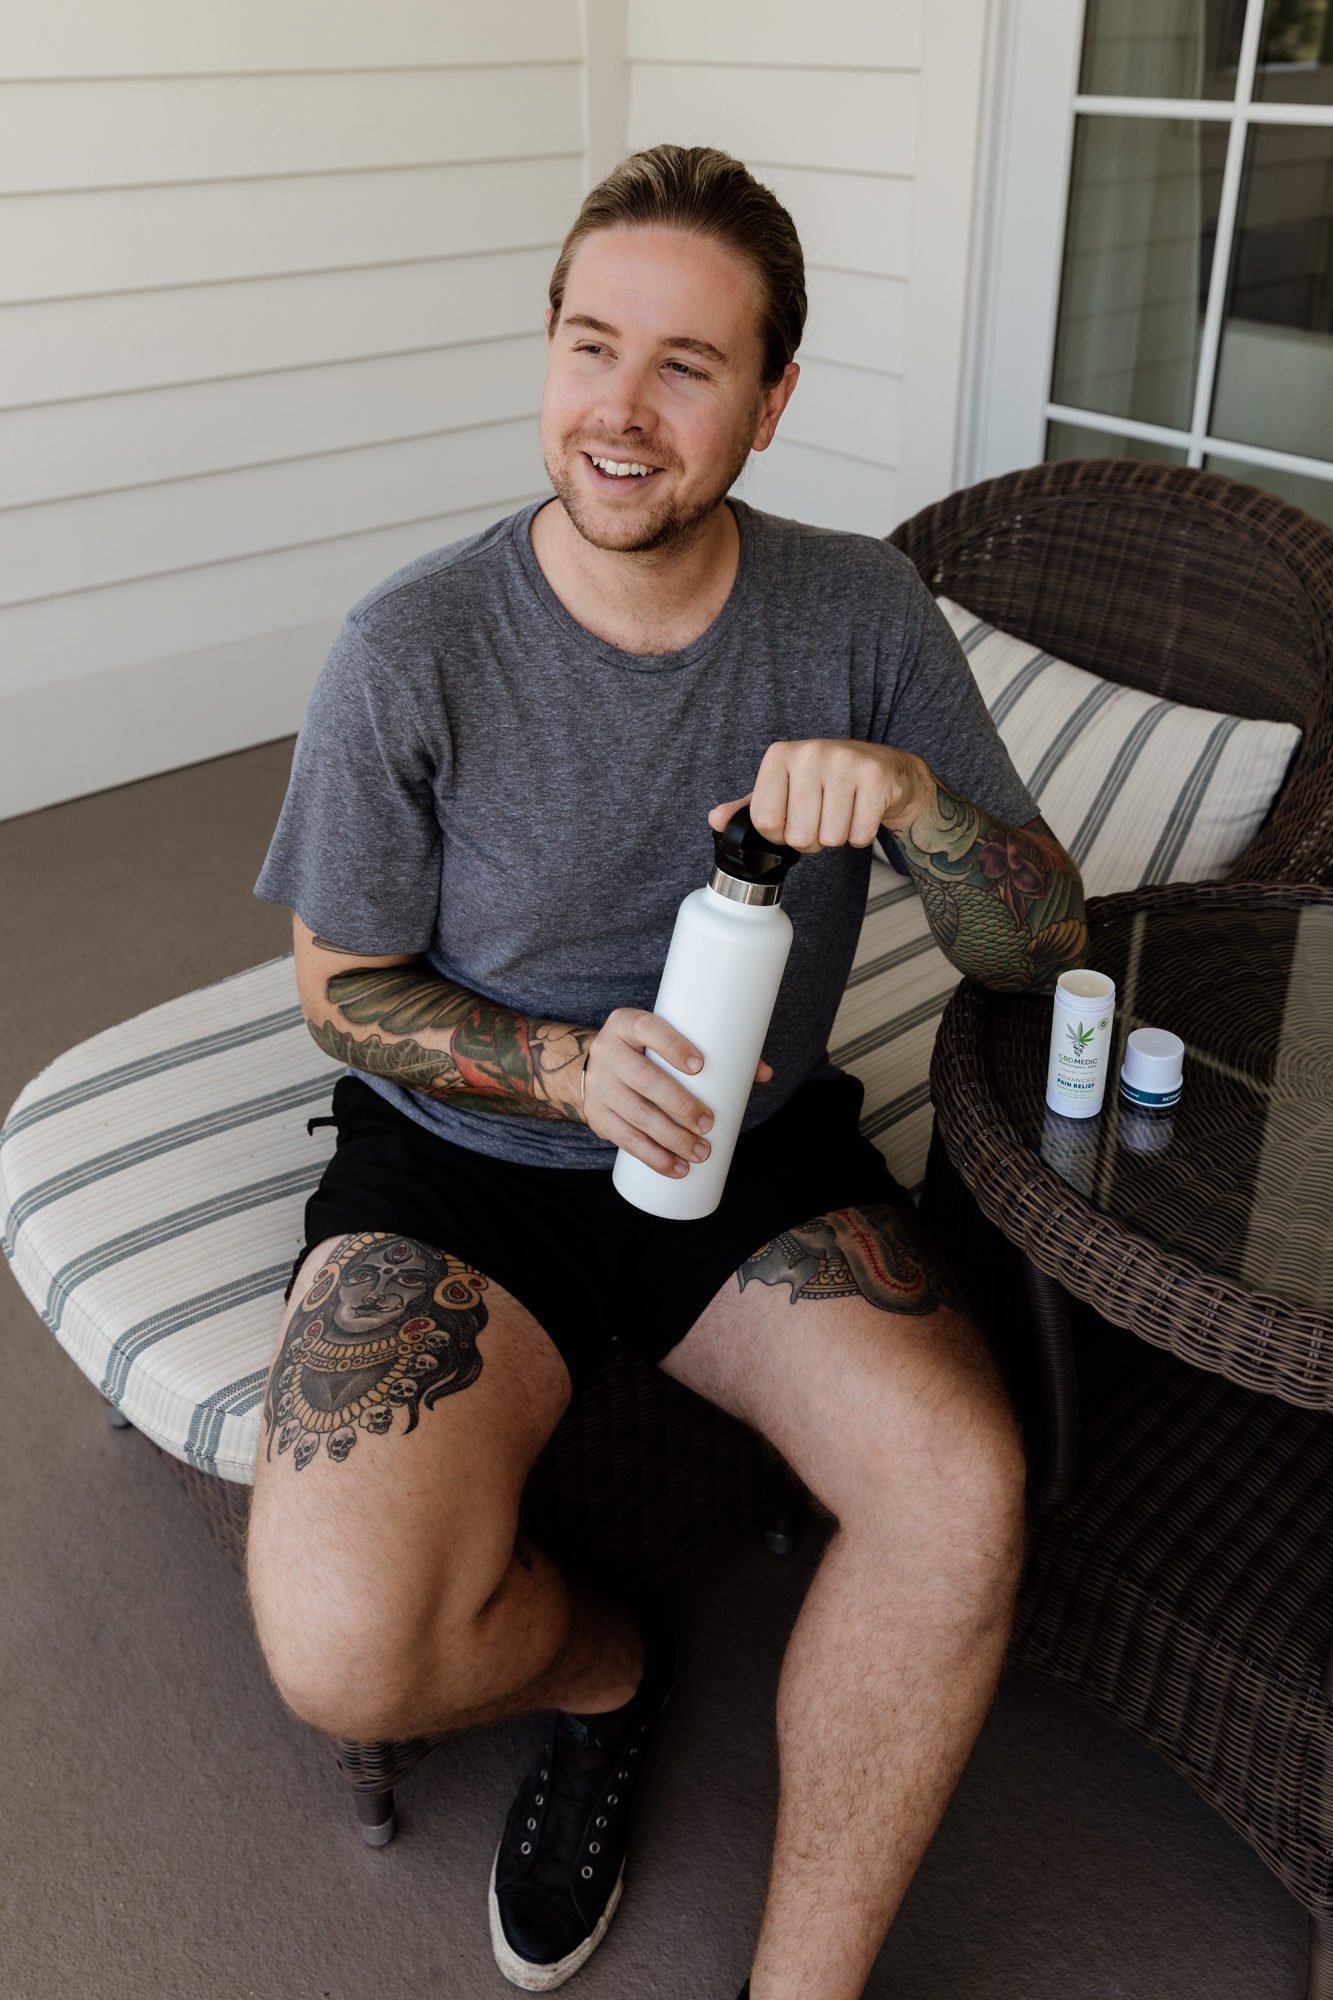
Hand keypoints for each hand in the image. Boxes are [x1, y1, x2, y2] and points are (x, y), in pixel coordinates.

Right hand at [582, 1009, 772, 1177]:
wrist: (595, 1068)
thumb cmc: (646, 1052)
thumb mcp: (666, 1041)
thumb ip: (715, 1052)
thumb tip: (764, 1073)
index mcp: (626, 1024)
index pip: (647, 1029)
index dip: (672, 1046)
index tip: (700, 1066)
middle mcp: (607, 1051)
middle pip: (643, 1078)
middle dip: (679, 1105)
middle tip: (708, 1124)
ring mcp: (598, 1085)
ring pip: (635, 1114)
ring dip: (671, 1138)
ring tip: (699, 1152)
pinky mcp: (596, 1116)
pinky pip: (624, 1139)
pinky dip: (652, 1156)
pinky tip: (674, 1167)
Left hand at [709, 739, 930, 852]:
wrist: (885, 769)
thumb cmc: (828, 782)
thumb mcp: (784, 788)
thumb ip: (749, 807)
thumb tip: (716, 820)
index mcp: (780, 755)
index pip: (764, 821)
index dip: (779, 833)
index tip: (793, 818)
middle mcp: (810, 753)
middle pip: (797, 835)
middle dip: (812, 839)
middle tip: (823, 816)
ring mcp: (845, 762)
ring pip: (830, 838)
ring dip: (837, 837)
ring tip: (843, 813)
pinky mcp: (875, 778)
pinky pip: (859, 836)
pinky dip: (860, 836)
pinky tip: (861, 812)